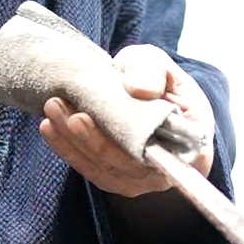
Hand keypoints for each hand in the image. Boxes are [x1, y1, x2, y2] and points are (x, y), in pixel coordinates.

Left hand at [38, 44, 214, 195]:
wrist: (145, 94)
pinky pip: (91, 170)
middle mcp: (170, 171)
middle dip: (88, 136)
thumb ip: (151, 69)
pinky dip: (68, 150)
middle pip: (126, 164)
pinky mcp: (118, 180)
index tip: (86, 118)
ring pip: (105, 169)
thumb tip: (140, 89)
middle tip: (59, 105)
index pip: (163, 154)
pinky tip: (49, 127)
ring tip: (52, 107)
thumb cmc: (156, 79)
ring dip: (72, 141)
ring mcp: (142, 180)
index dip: (126, 142)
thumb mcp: (156, 62)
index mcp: (193, 144)